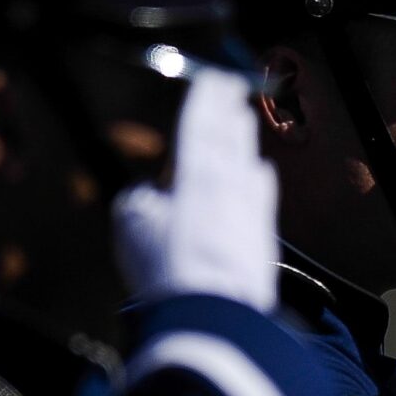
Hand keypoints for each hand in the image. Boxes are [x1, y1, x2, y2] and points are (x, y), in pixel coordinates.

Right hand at [115, 70, 277, 309]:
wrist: (216, 315)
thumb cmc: (167, 270)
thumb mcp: (132, 228)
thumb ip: (139, 200)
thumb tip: (152, 197)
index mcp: (195, 172)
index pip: (200, 126)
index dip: (204, 101)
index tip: (211, 80)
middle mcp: (229, 183)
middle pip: (228, 138)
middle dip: (227, 110)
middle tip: (231, 86)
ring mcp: (251, 208)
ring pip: (248, 161)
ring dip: (245, 138)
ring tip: (244, 119)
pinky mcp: (263, 237)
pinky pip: (263, 195)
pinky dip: (261, 177)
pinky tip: (262, 170)